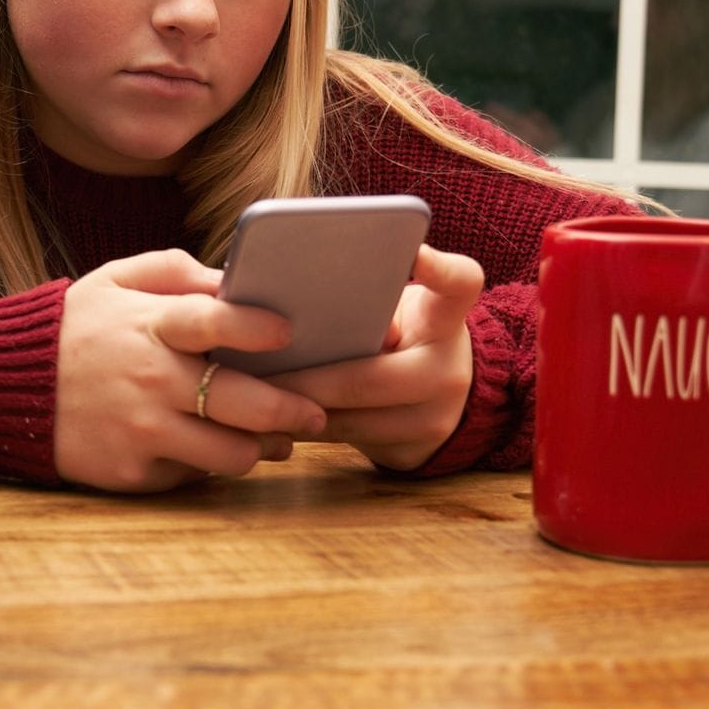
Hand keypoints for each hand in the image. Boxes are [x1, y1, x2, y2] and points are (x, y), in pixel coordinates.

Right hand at [54, 249, 328, 492]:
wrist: (2, 388)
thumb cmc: (75, 328)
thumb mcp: (116, 280)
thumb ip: (178, 273)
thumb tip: (236, 281)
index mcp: (148, 326)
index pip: (212, 321)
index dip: (255, 328)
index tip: (288, 332)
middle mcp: (148, 381)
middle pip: (243, 404)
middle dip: (293, 410)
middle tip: (314, 411)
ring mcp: (140, 432)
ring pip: (231, 454)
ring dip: (260, 446)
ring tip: (273, 437)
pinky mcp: (130, 474)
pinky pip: (194, 476)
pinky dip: (208, 463)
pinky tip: (209, 445)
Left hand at [266, 245, 481, 470]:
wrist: (450, 399)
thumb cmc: (407, 335)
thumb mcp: (402, 312)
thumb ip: (371, 305)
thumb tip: (296, 309)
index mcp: (448, 318)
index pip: (460, 284)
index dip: (439, 269)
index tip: (414, 252)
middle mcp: (451, 368)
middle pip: (369, 377)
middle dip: (305, 380)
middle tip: (253, 374)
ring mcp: (436, 419)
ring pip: (351, 420)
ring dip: (296, 409)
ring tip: (249, 395)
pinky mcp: (414, 455)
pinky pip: (348, 443)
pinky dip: (306, 428)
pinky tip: (270, 417)